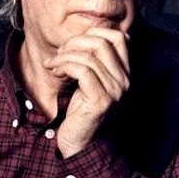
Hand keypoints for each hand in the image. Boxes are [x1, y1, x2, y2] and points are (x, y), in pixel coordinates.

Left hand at [43, 27, 129, 157]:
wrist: (80, 144)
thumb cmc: (80, 111)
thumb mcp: (88, 81)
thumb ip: (91, 61)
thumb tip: (82, 37)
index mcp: (125, 74)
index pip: (118, 36)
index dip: (93, 33)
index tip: (73, 46)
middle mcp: (125, 81)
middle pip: (102, 42)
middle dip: (74, 42)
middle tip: (59, 55)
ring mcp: (115, 91)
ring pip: (88, 56)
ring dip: (64, 56)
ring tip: (53, 66)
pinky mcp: (101, 100)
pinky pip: (81, 70)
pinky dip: (64, 66)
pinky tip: (54, 72)